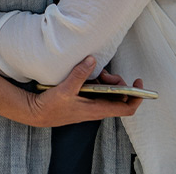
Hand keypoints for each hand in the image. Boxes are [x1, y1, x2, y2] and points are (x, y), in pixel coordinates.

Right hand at [23, 56, 142, 126]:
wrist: (37, 114)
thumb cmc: (52, 107)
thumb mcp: (65, 89)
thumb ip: (79, 74)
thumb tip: (92, 60)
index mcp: (96, 109)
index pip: (126, 108)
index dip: (137, 97)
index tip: (138, 83)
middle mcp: (97, 109)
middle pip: (119, 97)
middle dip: (117, 82)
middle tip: (105, 72)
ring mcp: (91, 106)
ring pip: (108, 94)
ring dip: (106, 82)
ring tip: (96, 71)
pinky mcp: (85, 102)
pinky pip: (98, 92)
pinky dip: (97, 82)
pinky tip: (87, 75)